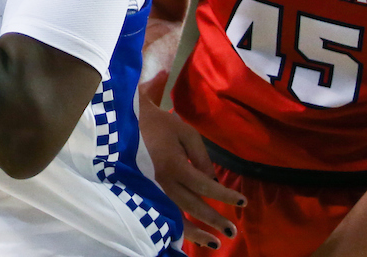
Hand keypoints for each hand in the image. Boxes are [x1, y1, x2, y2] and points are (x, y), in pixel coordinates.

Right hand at [139, 102, 245, 248]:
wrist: (123, 124)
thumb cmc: (158, 125)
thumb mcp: (185, 132)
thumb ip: (201, 157)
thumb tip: (213, 181)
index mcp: (175, 166)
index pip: (205, 186)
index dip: (225, 195)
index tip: (243, 202)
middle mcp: (163, 183)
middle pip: (193, 206)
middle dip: (214, 220)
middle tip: (232, 232)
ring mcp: (151, 191)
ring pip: (175, 218)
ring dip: (196, 233)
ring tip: (213, 243)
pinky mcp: (143, 193)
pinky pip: (160, 215)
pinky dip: (175, 228)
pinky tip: (187, 236)